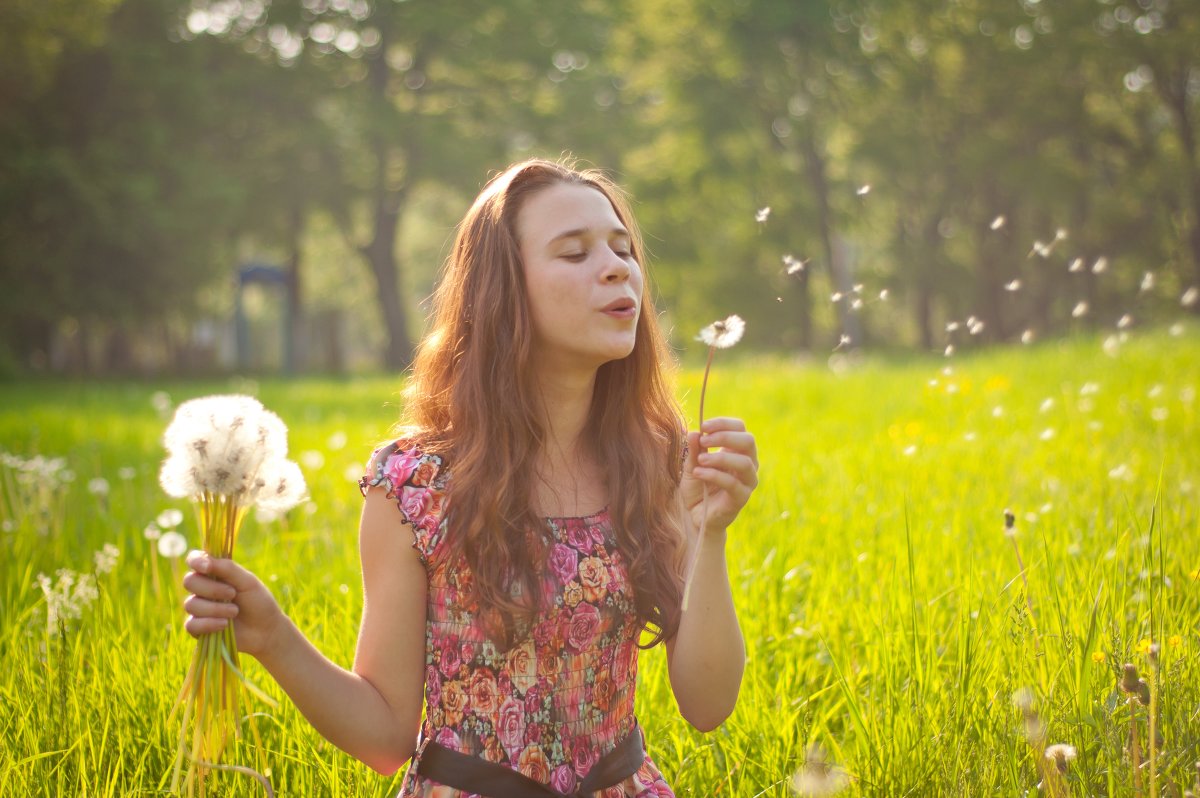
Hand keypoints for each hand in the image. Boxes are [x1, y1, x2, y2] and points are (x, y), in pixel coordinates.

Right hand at [182, 551, 285, 659]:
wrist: (265, 631)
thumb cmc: (258, 602)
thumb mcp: (247, 582)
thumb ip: (227, 569)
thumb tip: (205, 561)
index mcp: (214, 573)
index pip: (194, 560)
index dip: (196, 561)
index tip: (206, 567)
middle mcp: (203, 588)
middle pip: (189, 582)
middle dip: (212, 589)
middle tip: (233, 594)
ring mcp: (199, 608)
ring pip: (191, 604)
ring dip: (215, 608)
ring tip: (235, 612)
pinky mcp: (198, 628)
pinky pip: (191, 624)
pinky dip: (209, 624)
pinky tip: (225, 625)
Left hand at [681, 417, 758, 535]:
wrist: (696, 516)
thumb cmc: (698, 487)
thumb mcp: (692, 465)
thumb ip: (695, 450)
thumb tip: (695, 432)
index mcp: (738, 451)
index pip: (740, 428)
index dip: (723, 424)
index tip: (704, 426)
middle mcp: (748, 464)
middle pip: (748, 440)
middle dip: (724, 437)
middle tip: (703, 440)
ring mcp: (747, 482)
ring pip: (744, 462)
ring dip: (720, 457)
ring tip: (700, 460)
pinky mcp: (741, 498)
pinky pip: (732, 483)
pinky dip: (714, 475)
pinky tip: (699, 473)